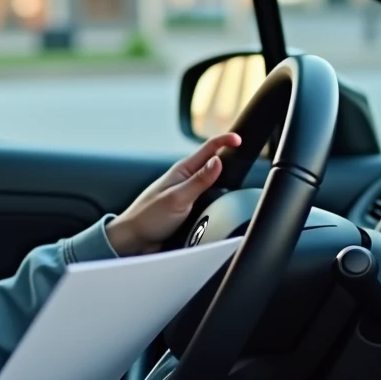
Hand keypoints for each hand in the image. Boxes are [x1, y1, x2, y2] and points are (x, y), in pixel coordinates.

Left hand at [105, 132, 241, 255]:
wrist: (134, 239)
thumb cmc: (148, 217)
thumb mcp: (177, 198)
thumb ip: (199, 181)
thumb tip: (218, 161)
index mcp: (182, 171)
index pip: (208, 148)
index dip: (225, 140)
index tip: (240, 139)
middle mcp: (186, 179)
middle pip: (213, 162)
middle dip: (230, 155)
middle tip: (246, 153)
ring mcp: (187, 192)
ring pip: (212, 180)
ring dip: (225, 176)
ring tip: (240, 172)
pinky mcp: (188, 207)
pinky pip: (208, 196)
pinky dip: (218, 194)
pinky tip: (224, 197)